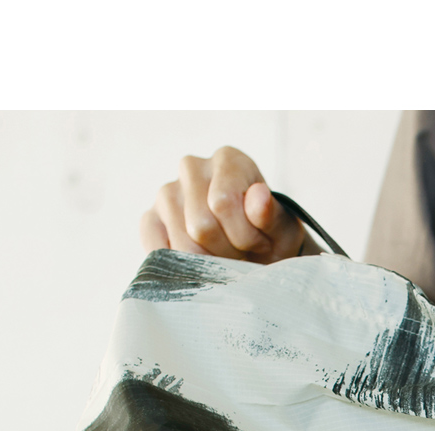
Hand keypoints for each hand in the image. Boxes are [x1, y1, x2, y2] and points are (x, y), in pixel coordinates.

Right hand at [139, 146, 315, 262]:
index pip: (222, 202)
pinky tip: (201, 264)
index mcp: (228, 160)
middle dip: (229, 251)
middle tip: (244, 252)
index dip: (245, 235)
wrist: (257, 255)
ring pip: (182, 243)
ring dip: (209, 263)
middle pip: (200, 226)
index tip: (262, 243)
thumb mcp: (283, 231)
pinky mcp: (150, 219)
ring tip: (226, 256)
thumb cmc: (271, 238)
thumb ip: (272, 215)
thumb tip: (258, 195)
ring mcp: (167, 192)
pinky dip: (182, 267)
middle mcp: (192, 168)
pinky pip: (158, 250)